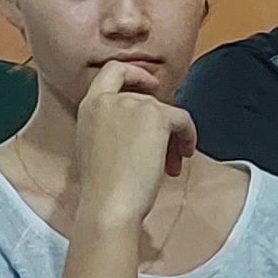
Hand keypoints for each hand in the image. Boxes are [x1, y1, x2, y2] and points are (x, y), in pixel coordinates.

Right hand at [74, 68, 193, 245]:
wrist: (108, 205)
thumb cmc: (102, 188)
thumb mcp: (93, 146)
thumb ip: (110, 126)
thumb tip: (139, 127)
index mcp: (89, 106)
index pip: (113, 71)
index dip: (136, 73)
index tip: (151, 86)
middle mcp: (109, 99)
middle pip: (146, 98)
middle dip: (159, 123)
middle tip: (165, 148)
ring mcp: (133, 104)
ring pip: (166, 111)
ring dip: (172, 136)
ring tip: (170, 163)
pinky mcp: (156, 116)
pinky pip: (182, 119)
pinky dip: (188, 136)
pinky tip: (182, 157)